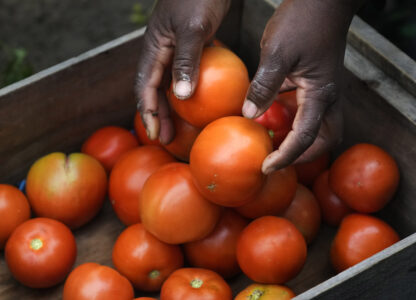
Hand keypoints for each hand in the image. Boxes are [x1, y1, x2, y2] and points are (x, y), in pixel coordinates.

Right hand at [135, 0, 230, 143]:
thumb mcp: (193, 29)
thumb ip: (185, 61)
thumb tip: (181, 97)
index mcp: (154, 48)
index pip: (145, 86)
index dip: (148, 112)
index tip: (154, 134)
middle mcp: (161, 51)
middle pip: (154, 89)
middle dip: (158, 115)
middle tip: (165, 138)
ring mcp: (176, 49)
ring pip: (170, 83)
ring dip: (173, 106)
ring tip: (180, 127)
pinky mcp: (192, 46)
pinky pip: (187, 73)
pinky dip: (190, 90)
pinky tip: (201, 101)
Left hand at [241, 0, 362, 173]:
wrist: (322, 1)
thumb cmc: (302, 21)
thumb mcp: (277, 53)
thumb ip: (264, 86)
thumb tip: (250, 115)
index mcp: (321, 94)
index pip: (306, 137)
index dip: (286, 156)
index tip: (266, 167)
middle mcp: (328, 97)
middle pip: (326, 139)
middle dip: (303, 154)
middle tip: (277, 160)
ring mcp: (326, 90)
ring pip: (322, 127)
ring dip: (303, 141)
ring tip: (276, 146)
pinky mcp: (318, 83)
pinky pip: (311, 111)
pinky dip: (296, 122)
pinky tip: (275, 119)